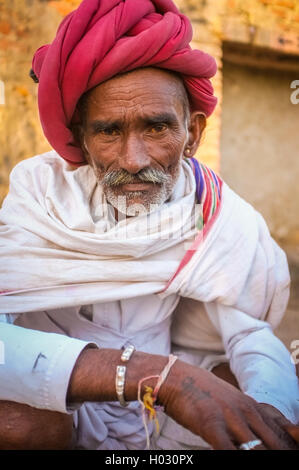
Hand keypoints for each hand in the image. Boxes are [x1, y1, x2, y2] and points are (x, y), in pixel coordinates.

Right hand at [159, 360, 298, 449]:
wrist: (176, 377)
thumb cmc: (203, 393)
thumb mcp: (233, 401)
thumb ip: (251, 416)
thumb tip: (265, 434)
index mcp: (253, 406)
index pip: (282, 432)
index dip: (290, 445)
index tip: (292, 452)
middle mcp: (246, 411)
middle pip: (274, 442)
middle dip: (280, 453)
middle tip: (285, 459)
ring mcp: (230, 417)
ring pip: (256, 448)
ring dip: (260, 455)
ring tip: (263, 464)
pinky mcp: (211, 424)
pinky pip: (228, 450)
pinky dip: (234, 456)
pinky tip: (235, 457)